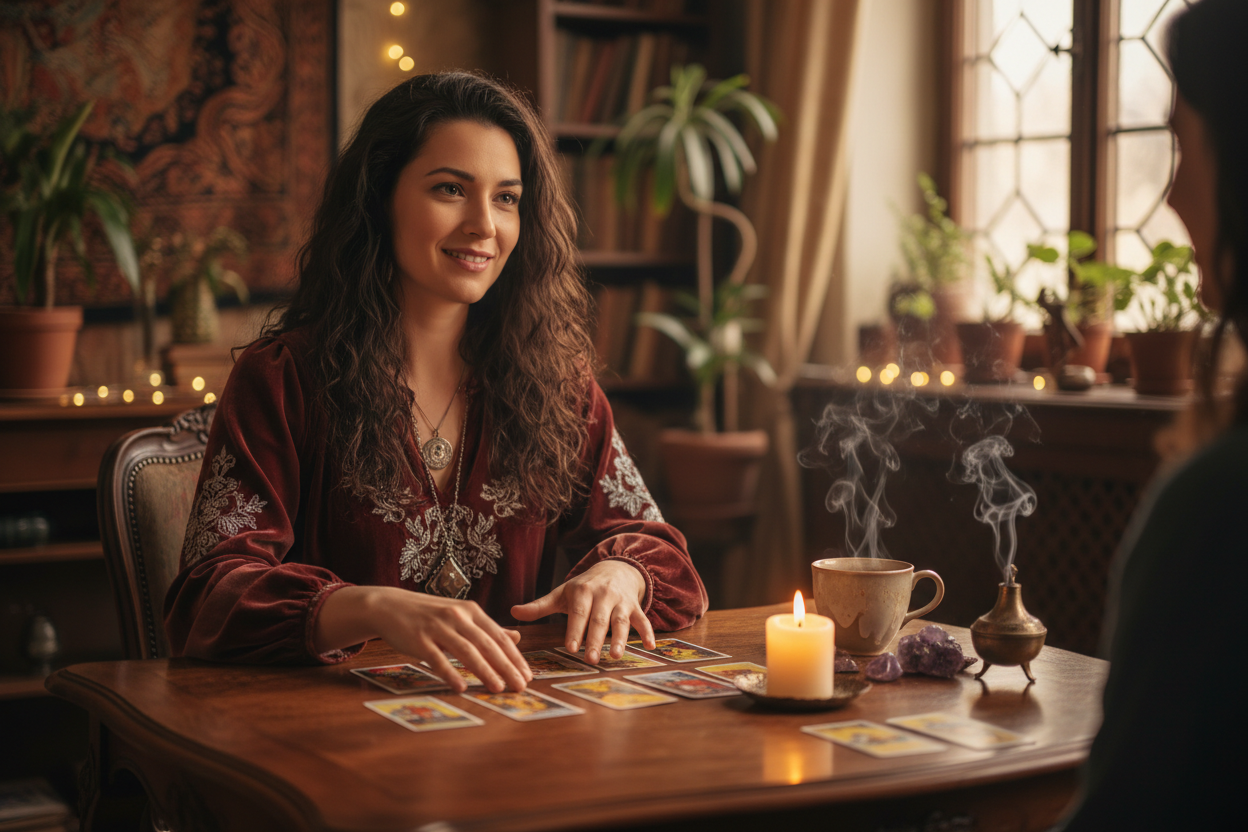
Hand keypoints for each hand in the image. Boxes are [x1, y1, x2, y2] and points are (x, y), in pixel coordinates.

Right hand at [315, 586, 530, 692]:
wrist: (390, 606)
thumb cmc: (429, 614)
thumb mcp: (461, 615)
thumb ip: (488, 628)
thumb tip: (517, 638)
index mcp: (471, 611)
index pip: (499, 637)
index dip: (515, 657)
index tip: (527, 676)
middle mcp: (457, 617)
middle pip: (487, 645)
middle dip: (506, 667)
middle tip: (520, 687)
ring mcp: (438, 627)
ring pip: (466, 651)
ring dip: (484, 671)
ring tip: (498, 689)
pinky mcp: (419, 639)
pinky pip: (437, 658)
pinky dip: (450, 673)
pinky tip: (461, 687)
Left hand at [510, 560, 654, 663]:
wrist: (616, 568)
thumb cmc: (584, 587)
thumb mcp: (562, 593)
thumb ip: (539, 606)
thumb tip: (512, 613)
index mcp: (582, 592)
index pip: (578, 612)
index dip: (575, 630)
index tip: (570, 648)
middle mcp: (603, 596)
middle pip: (599, 620)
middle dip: (595, 639)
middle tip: (590, 659)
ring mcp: (621, 601)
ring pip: (622, 621)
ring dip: (621, 639)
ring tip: (616, 656)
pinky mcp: (636, 607)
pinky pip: (644, 620)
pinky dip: (649, 633)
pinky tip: (652, 647)